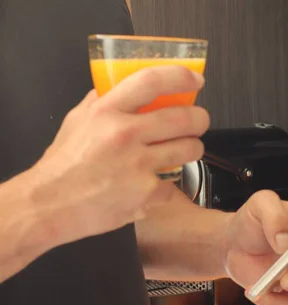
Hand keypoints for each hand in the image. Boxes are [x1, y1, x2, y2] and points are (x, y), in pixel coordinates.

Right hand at [29, 66, 209, 243]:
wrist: (50, 206)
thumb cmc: (63, 165)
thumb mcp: (76, 121)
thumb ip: (102, 101)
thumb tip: (120, 85)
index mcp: (107, 112)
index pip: (152, 82)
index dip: (181, 76)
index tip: (195, 80)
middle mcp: (124, 135)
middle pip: (184, 118)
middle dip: (200, 119)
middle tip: (198, 122)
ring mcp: (138, 166)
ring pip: (190, 150)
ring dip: (192, 148)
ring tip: (182, 150)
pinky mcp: (146, 194)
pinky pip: (172, 183)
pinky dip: (166, 184)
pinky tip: (152, 184)